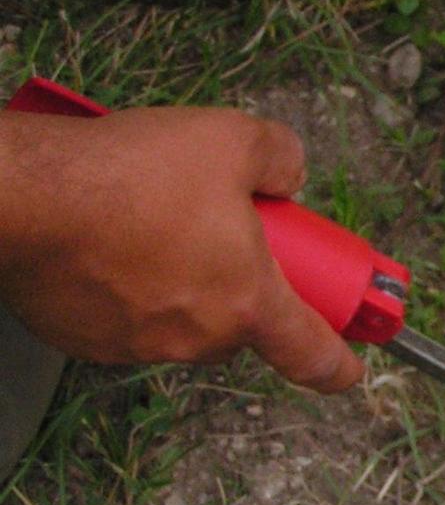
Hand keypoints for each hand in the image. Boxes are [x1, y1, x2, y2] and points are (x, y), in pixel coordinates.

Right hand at [0, 107, 363, 392]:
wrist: (22, 197)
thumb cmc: (124, 175)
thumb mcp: (230, 139)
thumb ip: (279, 158)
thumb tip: (288, 172)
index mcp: (247, 303)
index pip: (313, 355)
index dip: (341, 363)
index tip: (351, 364)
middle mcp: (195, 336)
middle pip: (240, 320)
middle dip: (240, 281)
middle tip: (223, 228)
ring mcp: (137, 343)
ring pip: (179, 316)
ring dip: (178, 279)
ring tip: (152, 220)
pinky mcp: (84, 339)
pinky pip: (122, 314)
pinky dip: (124, 283)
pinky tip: (109, 238)